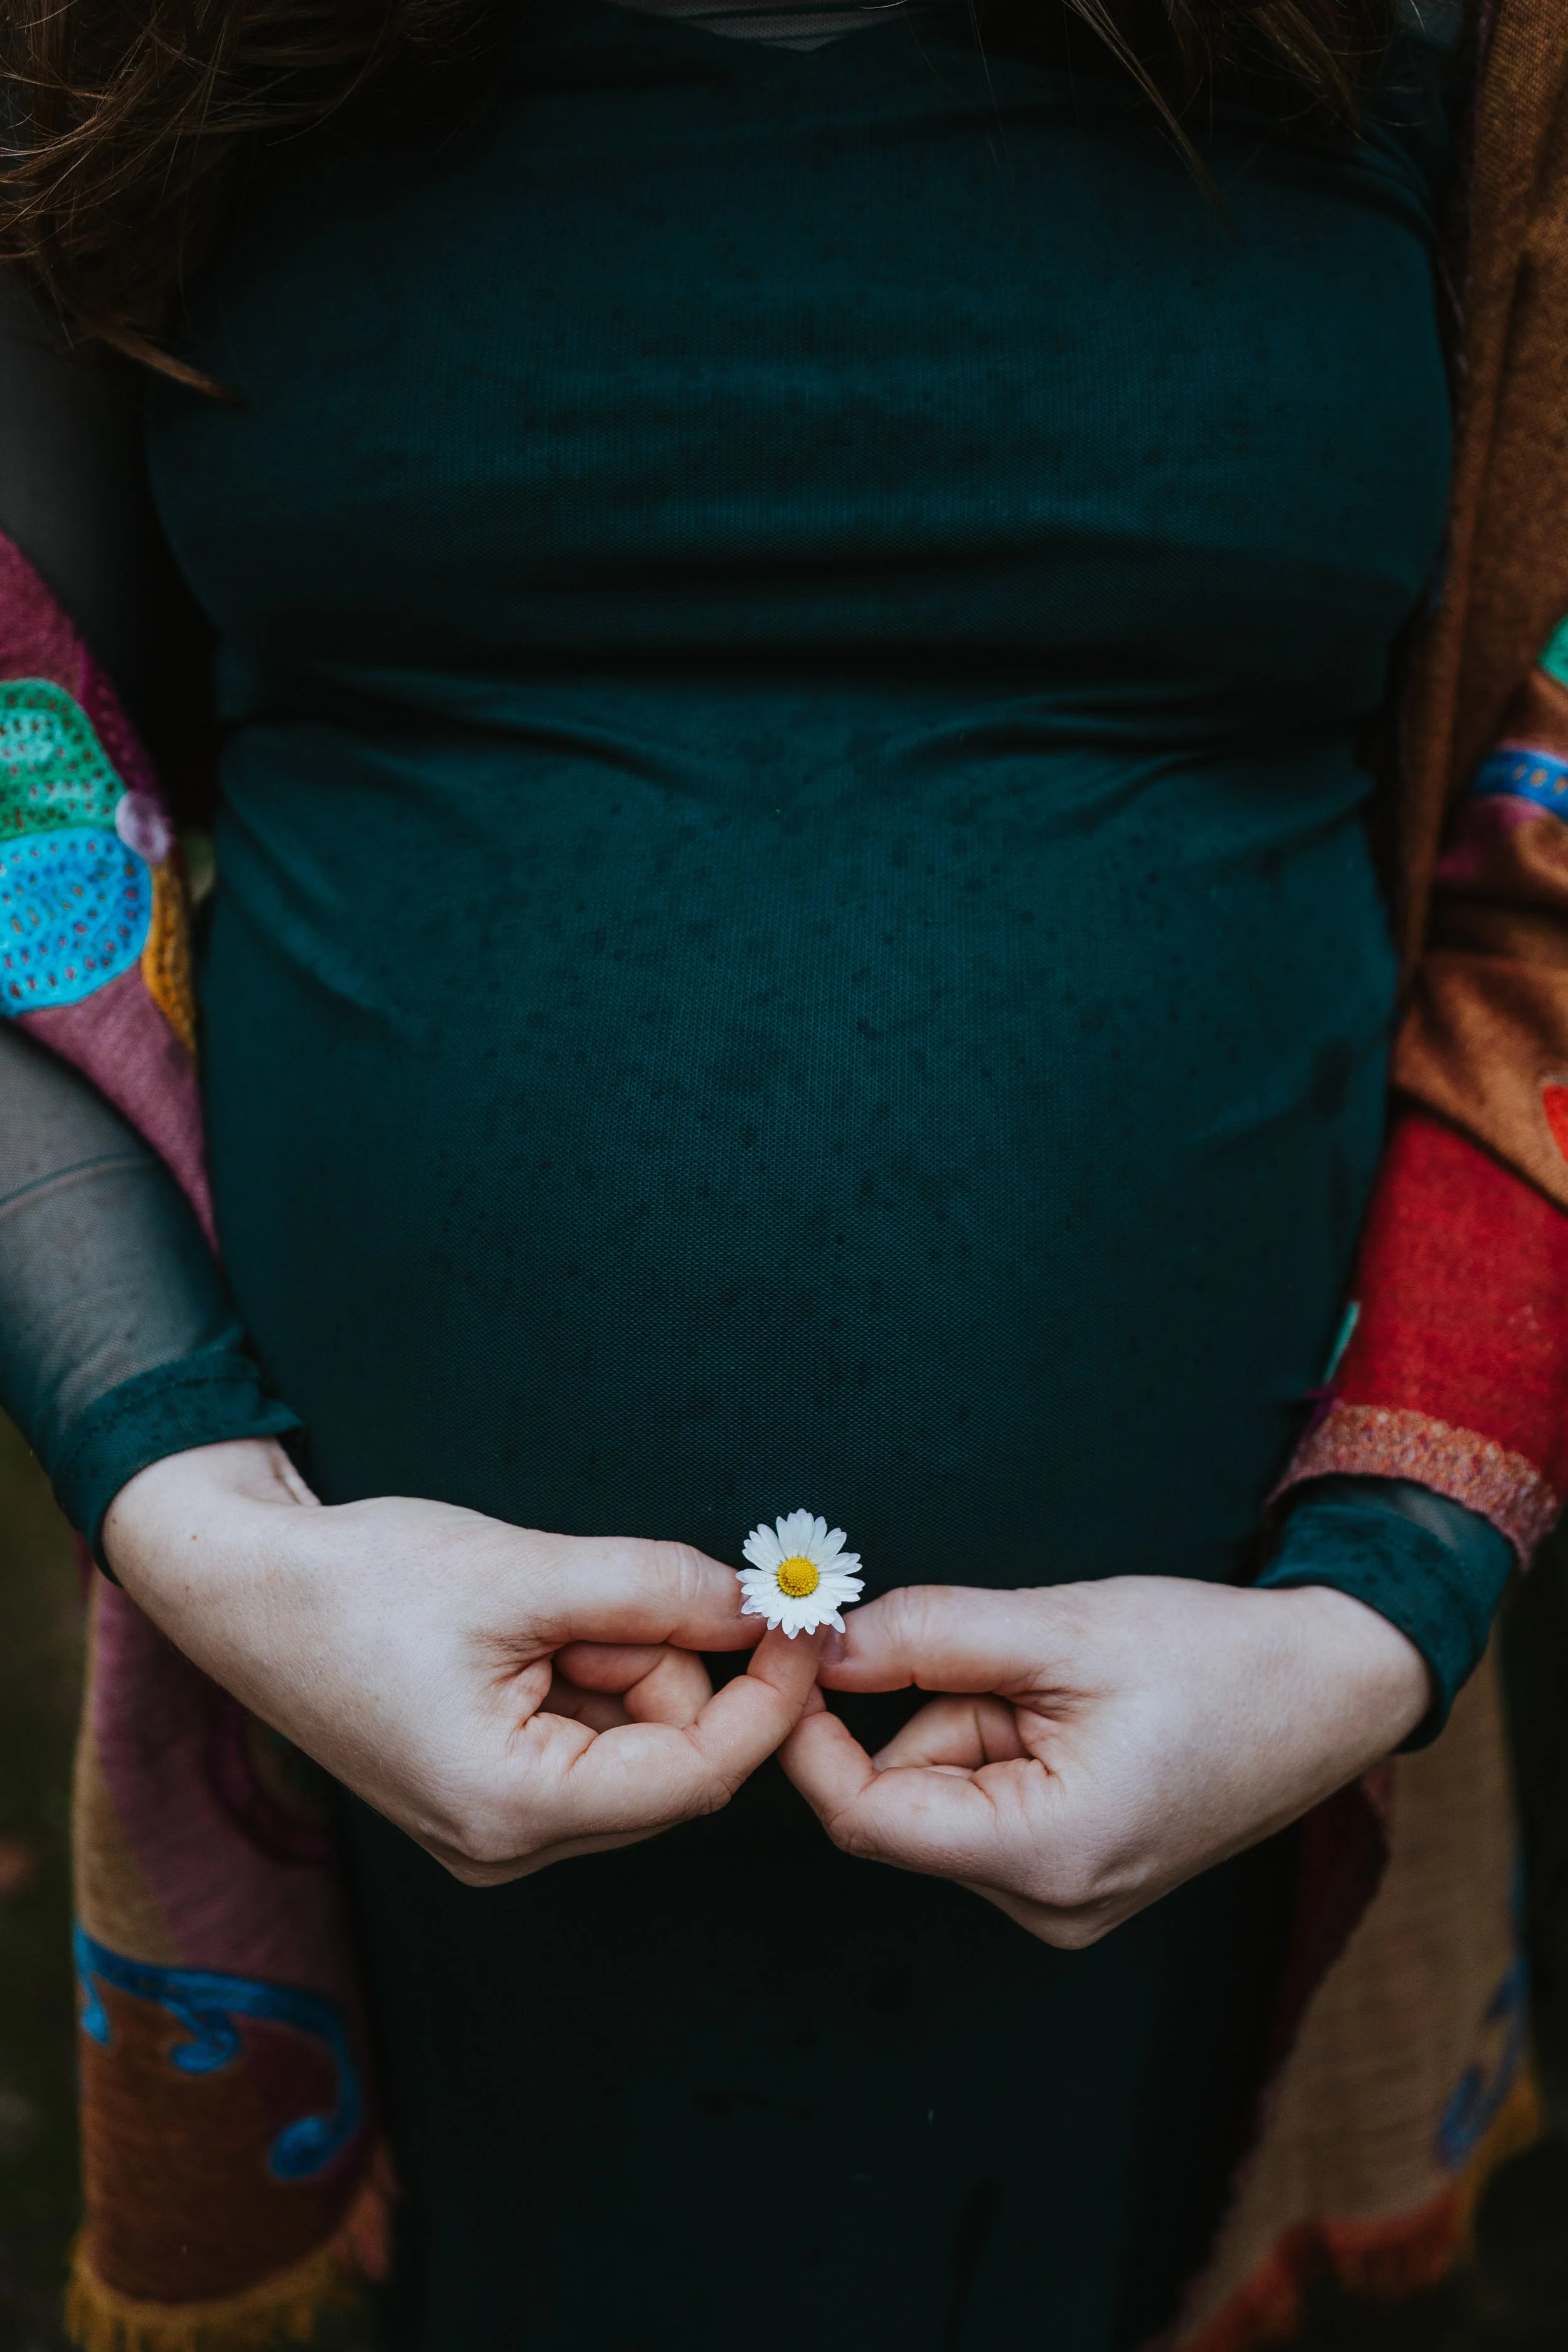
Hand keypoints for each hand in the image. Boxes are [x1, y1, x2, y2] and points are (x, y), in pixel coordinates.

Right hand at [104, 1439, 818, 1884]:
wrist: (243, 1587)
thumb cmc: (358, 1581)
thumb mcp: (522, 1571)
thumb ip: (654, 1588)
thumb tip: (762, 1603)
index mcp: (508, 1812)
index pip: (693, 1776)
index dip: (764, 1695)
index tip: (800, 1618)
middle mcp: (506, 1847)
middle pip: (668, 1758)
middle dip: (665, 1658)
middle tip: (602, 1586)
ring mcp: (495, 1830)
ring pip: (633, 1740)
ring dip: (621, 1656)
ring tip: (534, 1605)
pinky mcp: (489, 1794)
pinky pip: (589, 1737)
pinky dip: (588, 1670)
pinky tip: (524, 1628)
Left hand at [781, 1576, 1429, 1946]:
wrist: (1327, 1690)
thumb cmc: (1214, 1658)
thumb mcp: (1062, 1628)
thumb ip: (930, 1636)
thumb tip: (822, 1647)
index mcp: (1046, 1859)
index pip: (866, 1816)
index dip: (812, 1735)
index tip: (799, 1655)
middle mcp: (1048, 1908)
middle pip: (905, 1800)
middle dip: (926, 1707)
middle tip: (1004, 1646)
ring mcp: (1062, 1904)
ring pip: (943, 1794)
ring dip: (971, 1719)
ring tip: (1065, 1680)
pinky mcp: (1072, 1878)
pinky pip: (985, 1802)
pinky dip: (1000, 1741)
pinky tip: (1075, 1709)